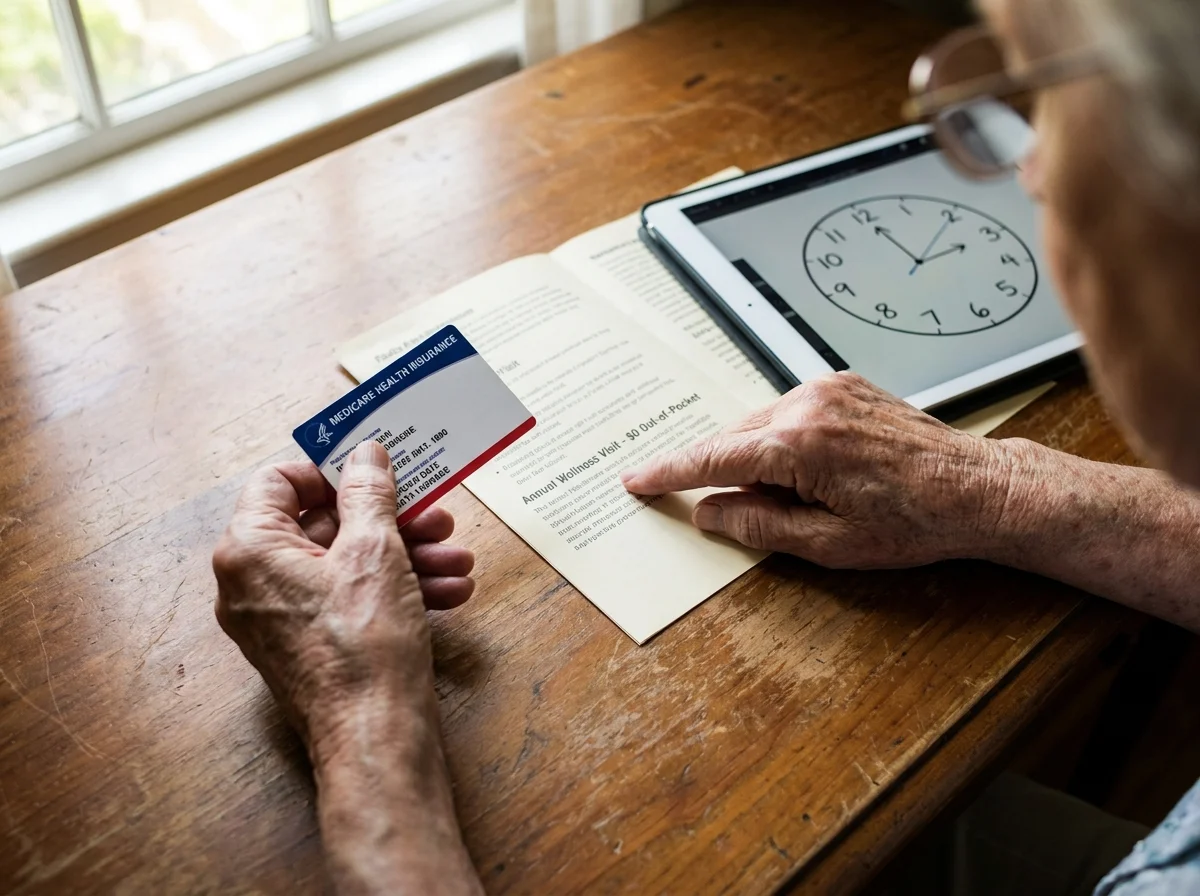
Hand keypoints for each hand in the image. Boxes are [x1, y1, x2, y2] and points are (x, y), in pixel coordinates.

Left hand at [213, 441, 474, 747]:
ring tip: (457, 561)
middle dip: (390, 520)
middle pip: (322, 525)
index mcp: (250, 550)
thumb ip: (368, 493)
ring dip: (406, 556)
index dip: (332, 470)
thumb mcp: (375, 552)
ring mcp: (280, 619)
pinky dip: (394, 590)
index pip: (279, 480)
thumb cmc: (365, 647)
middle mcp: (253, 583)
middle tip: (436, 519)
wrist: (375, 739)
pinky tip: (448, 593)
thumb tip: (364, 454)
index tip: (379, 474)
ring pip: (345, 565)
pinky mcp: (309, 646)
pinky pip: (349, 600)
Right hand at [620, 373, 1015, 567]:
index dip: (670, 472)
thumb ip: (759, 525)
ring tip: (796, 498)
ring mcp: (828, 389)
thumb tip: (710, 512)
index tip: (637, 479)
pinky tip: (808, 470)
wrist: (976, 488)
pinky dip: (781, 439)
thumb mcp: (829, 544)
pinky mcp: (844, 385)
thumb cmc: (914, 521)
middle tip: (732, 510)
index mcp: (800, 446)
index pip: (713, 458)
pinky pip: (789, 411)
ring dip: (756, 458)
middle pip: (733, 437)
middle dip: (722, 473)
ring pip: (760, 424)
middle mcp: (808, 404)